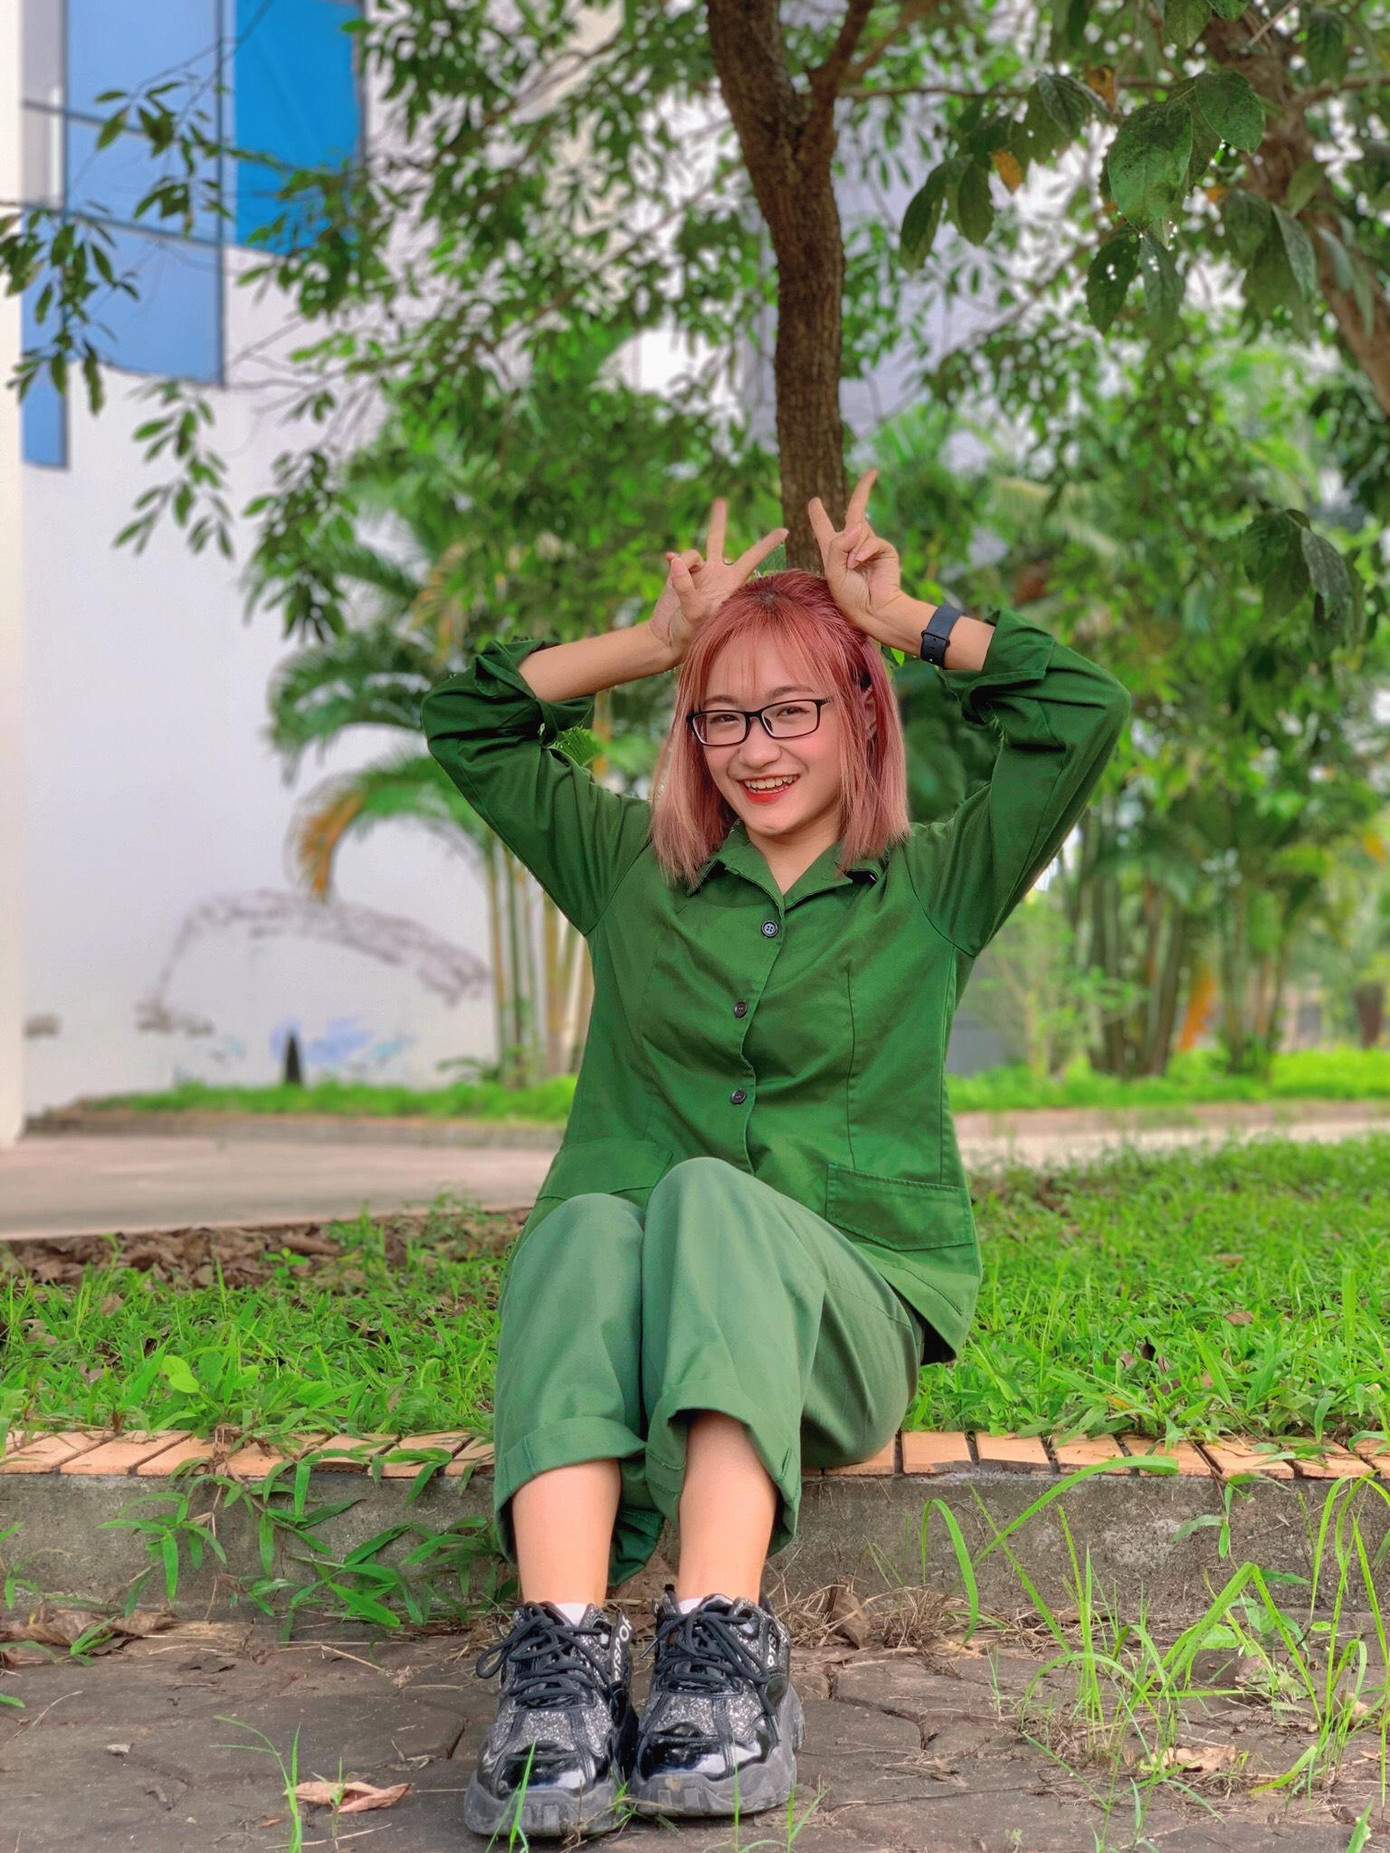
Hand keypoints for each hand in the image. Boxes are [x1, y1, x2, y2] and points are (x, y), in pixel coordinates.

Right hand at [648, 498, 787, 663]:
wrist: (667, 639)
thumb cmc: (689, 633)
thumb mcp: (693, 613)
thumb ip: (686, 587)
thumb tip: (676, 561)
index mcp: (730, 583)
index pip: (752, 559)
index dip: (767, 544)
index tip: (785, 530)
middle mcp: (716, 574)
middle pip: (718, 541)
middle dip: (718, 521)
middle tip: (719, 501)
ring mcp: (698, 573)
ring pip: (694, 551)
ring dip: (687, 557)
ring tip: (677, 576)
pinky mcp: (680, 574)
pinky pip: (678, 558)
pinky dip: (673, 561)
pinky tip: (667, 562)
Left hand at [807, 469, 910, 644]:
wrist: (874, 610)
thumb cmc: (849, 597)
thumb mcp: (833, 571)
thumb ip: (838, 546)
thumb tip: (857, 525)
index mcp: (833, 551)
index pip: (823, 527)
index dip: (818, 514)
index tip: (814, 501)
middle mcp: (851, 546)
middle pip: (854, 512)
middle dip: (863, 491)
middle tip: (872, 472)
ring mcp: (869, 547)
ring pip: (860, 529)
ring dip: (854, 547)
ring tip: (853, 568)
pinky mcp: (884, 550)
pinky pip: (871, 540)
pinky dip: (864, 551)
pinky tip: (859, 564)